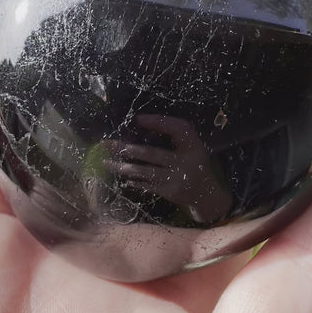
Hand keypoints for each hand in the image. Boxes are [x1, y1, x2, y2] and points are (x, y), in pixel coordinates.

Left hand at [103, 114, 232, 221]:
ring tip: (106, 163)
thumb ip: (173, 133)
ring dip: (123, 167)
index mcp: (192, 145)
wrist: (205, 193)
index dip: (157, 122)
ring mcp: (176, 179)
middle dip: (126, 148)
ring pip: (144, 172)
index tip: (137, 119)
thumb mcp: (191, 144)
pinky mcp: (169, 192)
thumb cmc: (194, 162)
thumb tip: (140, 123)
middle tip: (106, 144)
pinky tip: (123, 177)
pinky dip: (134, 180)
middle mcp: (184, 162)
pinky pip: (146, 185)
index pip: (175, 128)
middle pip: (151, 153)